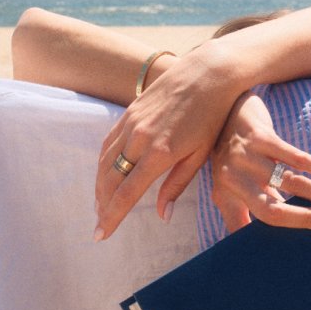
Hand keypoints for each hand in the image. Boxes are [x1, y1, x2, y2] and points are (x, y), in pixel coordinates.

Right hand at [94, 43, 243, 239]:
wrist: (207, 74)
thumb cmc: (211, 117)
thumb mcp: (200, 155)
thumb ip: (177, 185)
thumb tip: (162, 215)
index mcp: (160, 153)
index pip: (128, 193)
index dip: (112, 216)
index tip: (102, 234)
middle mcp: (139, 138)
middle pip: (110, 179)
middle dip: (102, 205)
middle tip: (98, 225)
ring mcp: (131, 123)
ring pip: (105, 161)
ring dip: (100, 186)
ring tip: (100, 206)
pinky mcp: (129, 113)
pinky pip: (108, 143)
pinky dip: (103, 163)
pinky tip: (104, 175)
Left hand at [210, 92, 310, 231]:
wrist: (222, 107)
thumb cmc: (231, 154)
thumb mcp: (227, 184)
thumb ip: (240, 213)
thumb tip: (257, 244)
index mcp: (223, 194)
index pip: (244, 228)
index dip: (262, 243)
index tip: (298, 253)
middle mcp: (231, 177)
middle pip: (272, 210)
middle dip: (306, 220)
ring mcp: (245, 156)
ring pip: (290, 182)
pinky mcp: (261, 136)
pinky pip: (296, 156)